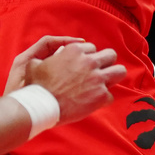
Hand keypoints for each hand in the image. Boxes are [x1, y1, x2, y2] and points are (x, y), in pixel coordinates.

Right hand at [12, 36, 127, 124]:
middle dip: (105, 63)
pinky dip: (103, 100)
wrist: (39, 107)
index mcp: (75, 50)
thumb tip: (56, 53)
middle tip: (98, 73)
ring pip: (120, 71)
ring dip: (113, 77)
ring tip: (105, 84)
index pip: (92, 48)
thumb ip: (47, 55)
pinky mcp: (101, 95)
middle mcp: (89, 62)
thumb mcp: (35, 63)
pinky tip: (93, 103)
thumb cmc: (35, 86)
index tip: (83, 66)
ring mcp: (97, 78)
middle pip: (111, 55)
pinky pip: (111, 96)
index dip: (88, 57)